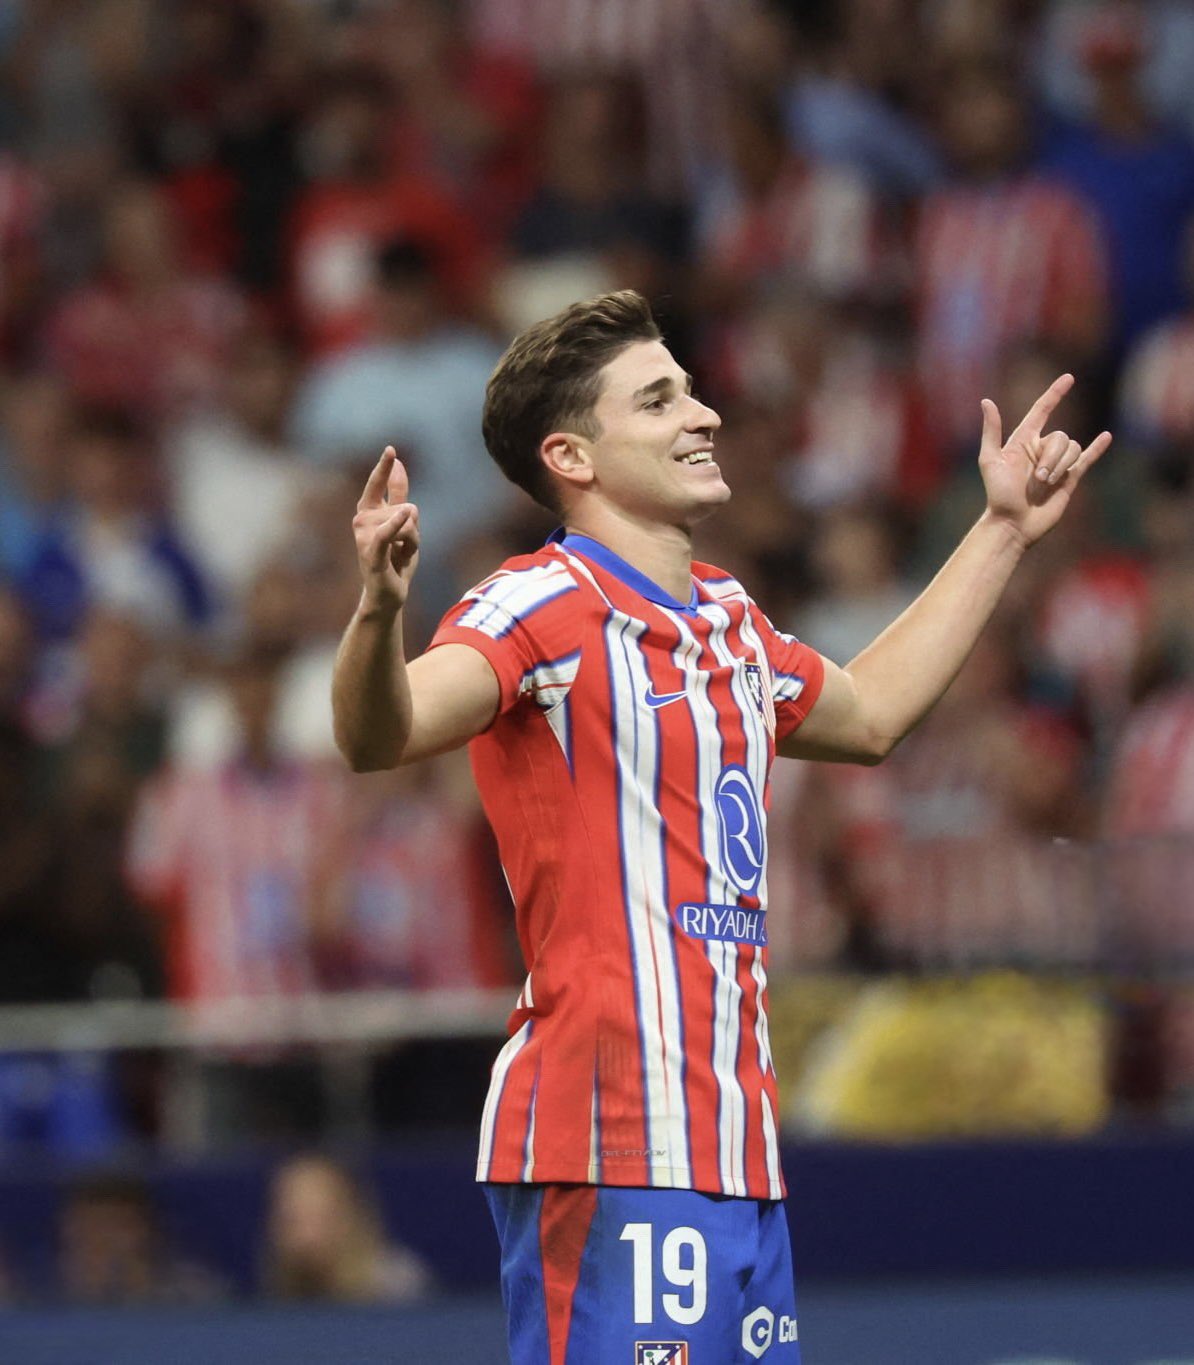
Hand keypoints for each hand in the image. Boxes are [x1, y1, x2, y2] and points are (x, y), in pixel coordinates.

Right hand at [351, 445, 419, 611]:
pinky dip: (396, 524)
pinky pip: (387, 533)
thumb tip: (399, 464)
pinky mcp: (373, 554)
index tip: (391, 449)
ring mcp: (365, 537)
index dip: (384, 468)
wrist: (389, 595)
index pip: (377, 485)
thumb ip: (398, 494)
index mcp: (368, 513)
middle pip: (406, 508)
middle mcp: (362, 522)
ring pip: (406, 522)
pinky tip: (404, 513)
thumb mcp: (402, 523)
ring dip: (414, 541)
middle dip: (415, 528)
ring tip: (402, 556)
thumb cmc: (395, 561)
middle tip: (405, 548)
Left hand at [978, 374, 1112, 546]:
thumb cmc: (998, 495)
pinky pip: (1087, 458)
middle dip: (1052, 457)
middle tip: (1037, 480)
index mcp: (1022, 441)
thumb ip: (992, 431)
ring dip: (1061, 466)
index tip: (1069, 378)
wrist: (1013, 524)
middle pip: (1060, 437)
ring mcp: (1056, 464)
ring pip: (1073, 448)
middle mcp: (1040, 449)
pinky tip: (1106, 437)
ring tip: (1045, 485)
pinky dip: (1097, 448)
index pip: (1042, 411)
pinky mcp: (1069, 479)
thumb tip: (986, 401)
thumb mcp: (990, 460)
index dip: (1055, 394)